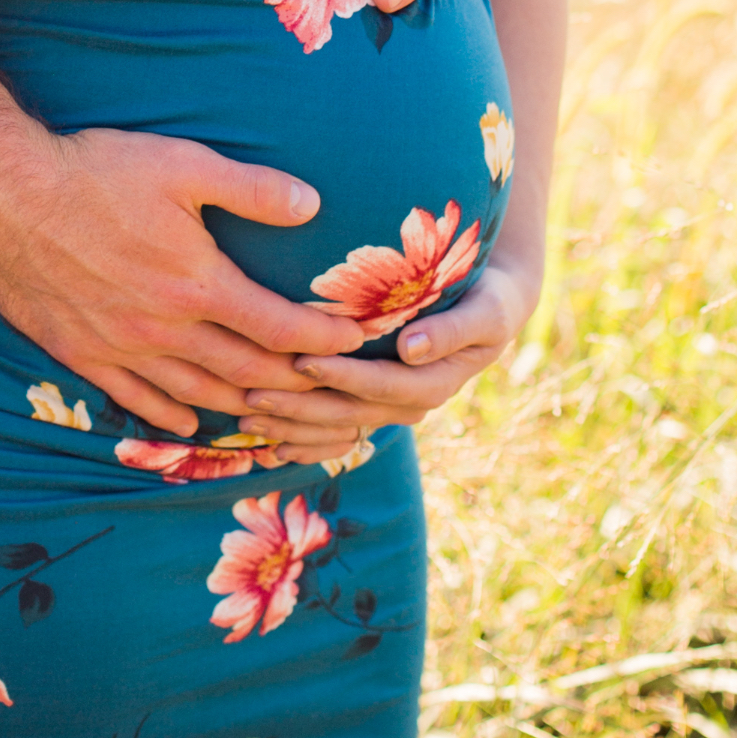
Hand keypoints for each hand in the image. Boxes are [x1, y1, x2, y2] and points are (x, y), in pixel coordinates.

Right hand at [0, 125, 366, 439]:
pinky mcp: (83, 354)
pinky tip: (193, 422)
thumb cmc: (95, 172)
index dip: (322, 340)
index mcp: (197, 283)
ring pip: (198, 394)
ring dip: (242, 406)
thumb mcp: (181, 163)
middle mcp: (166, 328)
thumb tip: (312, 203)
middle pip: (246, 371)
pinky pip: (139, 400)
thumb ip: (250, 188)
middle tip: (329, 388)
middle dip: (294, 382)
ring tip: (275, 412)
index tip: (355, 342)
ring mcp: (123, 348)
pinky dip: (173, 417)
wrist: (7, 198)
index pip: (278, 327)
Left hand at [242, 256, 539, 442]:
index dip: (341, 376)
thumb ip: (451, 330)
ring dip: (291, 425)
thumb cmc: (489, 297)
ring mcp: (389, 407)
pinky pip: (335, 432)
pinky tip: (264, 440)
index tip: (301, 361)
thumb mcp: (486, 311)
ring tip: (243, 415)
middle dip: (300, 408)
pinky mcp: (373, 402)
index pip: (381, 386)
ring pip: (335, 426)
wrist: (493, 307)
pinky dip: (301, 438)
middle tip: (251, 395)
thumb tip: (409, 347)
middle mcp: (409, 403)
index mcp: (435, 382)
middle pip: (349, 414)